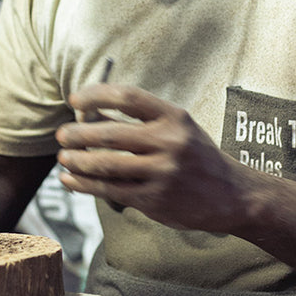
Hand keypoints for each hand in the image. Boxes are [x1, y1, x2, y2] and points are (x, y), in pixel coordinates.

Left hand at [55, 83, 248, 231]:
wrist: (233, 195)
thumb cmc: (197, 157)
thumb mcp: (180, 128)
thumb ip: (143, 122)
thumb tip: (89, 117)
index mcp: (175, 117)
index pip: (128, 97)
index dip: (96, 95)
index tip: (76, 99)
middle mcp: (170, 142)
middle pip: (111, 134)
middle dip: (78, 133)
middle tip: (62, 134)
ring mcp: (162, 173)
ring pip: (106, 165)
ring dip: (77, 161)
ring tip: (63, 157)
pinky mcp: (155, 200)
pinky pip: (111, 190)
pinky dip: (84, 185)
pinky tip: (70, 179)